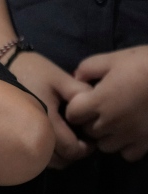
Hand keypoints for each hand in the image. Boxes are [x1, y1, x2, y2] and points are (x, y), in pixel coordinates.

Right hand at [8, 51, 93, 167]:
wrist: (1, 62)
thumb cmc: (32, 69)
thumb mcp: (59, 77)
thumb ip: (80, 93)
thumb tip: (97, 109)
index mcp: (47, 120)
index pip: (70, 149)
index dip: (85, 148)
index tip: (91, 139)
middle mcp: (31, 132)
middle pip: (58, 160)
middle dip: (73, 154)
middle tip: (81, 141)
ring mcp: (19, 135)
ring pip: (44, 161)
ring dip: (58, 156)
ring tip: (65, 141)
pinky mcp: (13, 134)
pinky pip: (31, 154)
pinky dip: (44, 153)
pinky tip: (49, 139)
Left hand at [65, 45, 147, 161]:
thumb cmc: (143, 64)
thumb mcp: (112, 59)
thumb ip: (87, 69)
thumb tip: (76, 79)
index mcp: (99, 101)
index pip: (72, 115)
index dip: (75, 108)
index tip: (85, 101)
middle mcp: (111, 122)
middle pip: (88, 131)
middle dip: (90, 122)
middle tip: (100, 110)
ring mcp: (130, 135)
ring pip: (105, 146)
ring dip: (106, 136)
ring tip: (115, 122)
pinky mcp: (147, 143)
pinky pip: (127, 154)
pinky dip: (126, 147)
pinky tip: (130, 132)